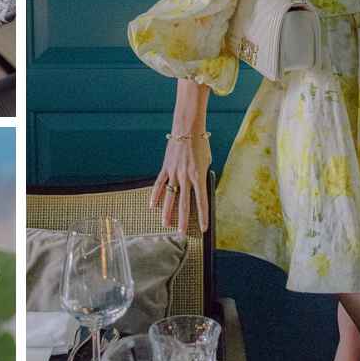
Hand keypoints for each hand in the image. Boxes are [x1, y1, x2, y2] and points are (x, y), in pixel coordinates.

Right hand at [151, 80, 211, 231]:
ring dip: (167, 211)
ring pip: (170, 196)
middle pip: (184, 203)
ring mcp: (174, 173)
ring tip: (165, 224)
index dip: (203, 216)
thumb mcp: (207, 160)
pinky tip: (152, 205)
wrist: (187, 128)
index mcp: (199, 176)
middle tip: (181, 232)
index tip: (203, 228)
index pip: (201, 201)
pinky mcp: (166, 167)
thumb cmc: (200, 143)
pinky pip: (160, 184)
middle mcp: (186, 177)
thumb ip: (203, 174)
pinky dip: (155, 195)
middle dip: (183, 219)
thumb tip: (199, 184)